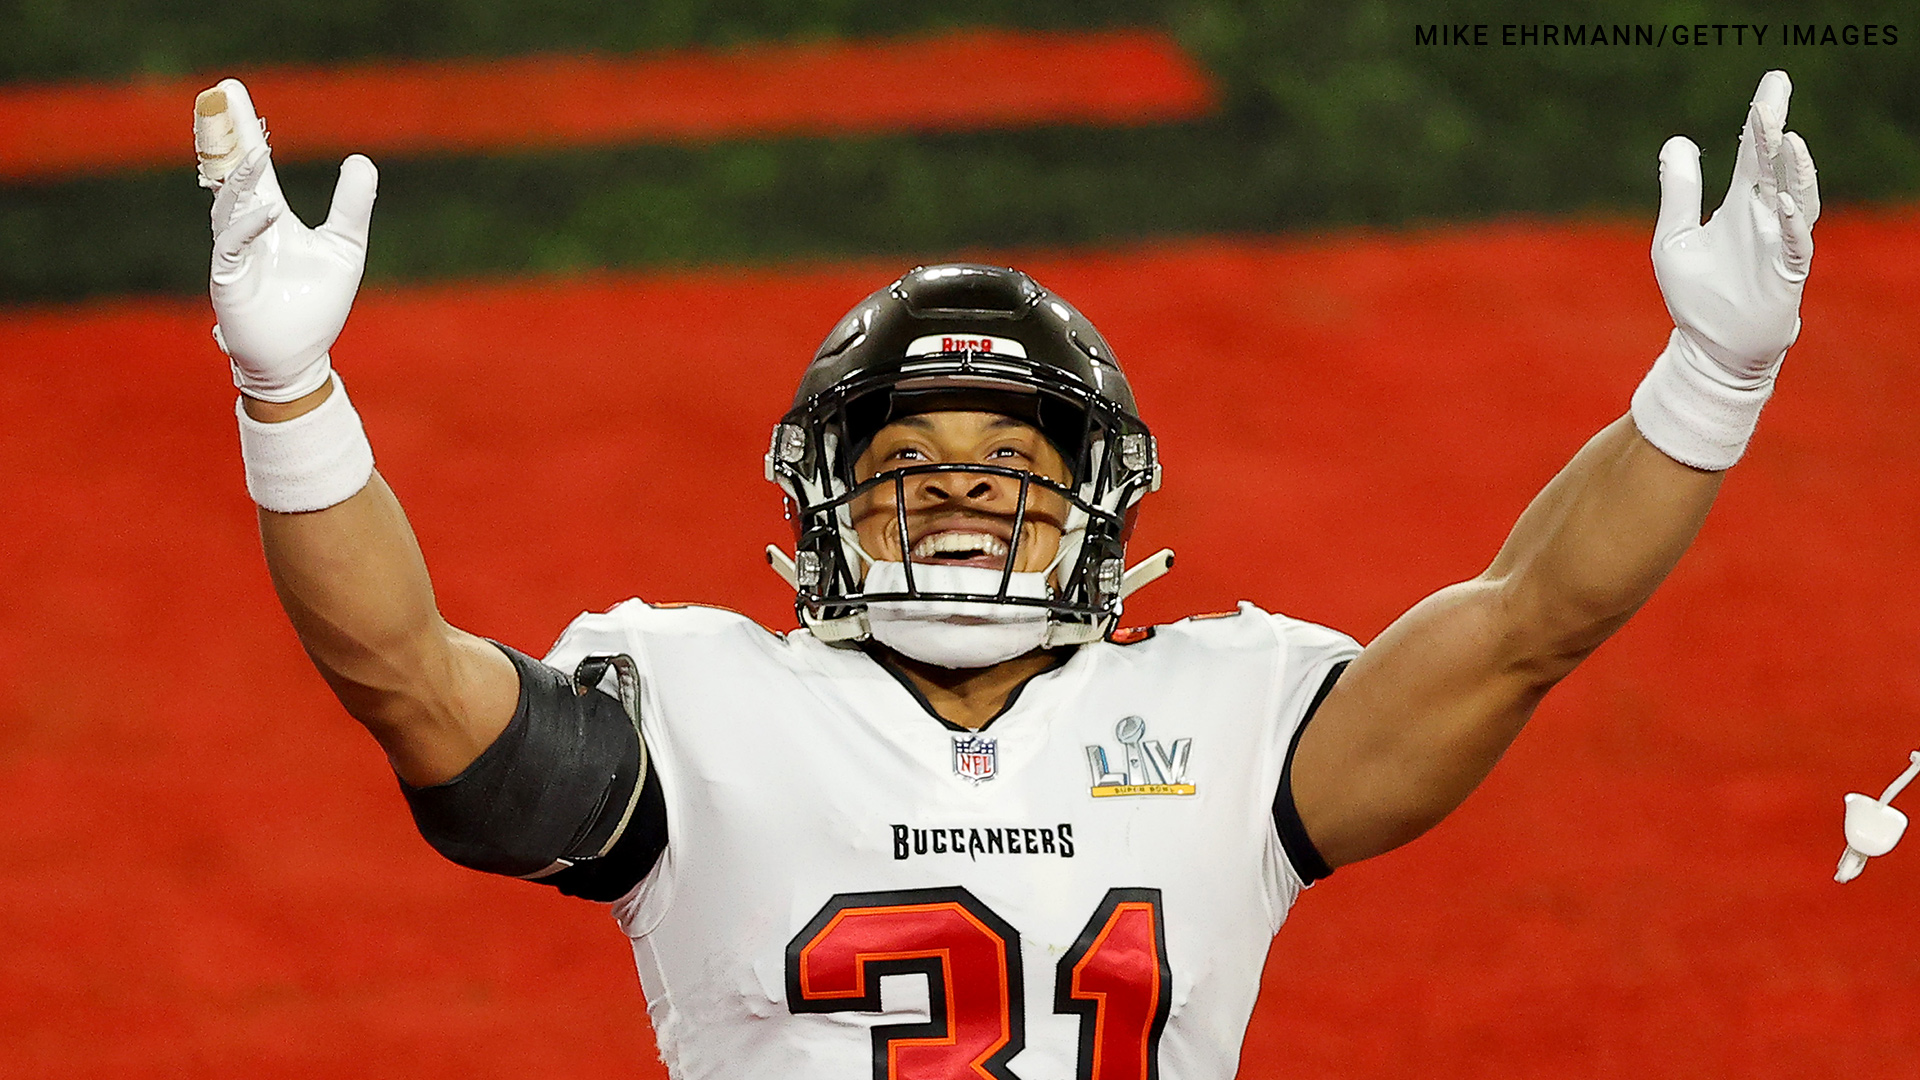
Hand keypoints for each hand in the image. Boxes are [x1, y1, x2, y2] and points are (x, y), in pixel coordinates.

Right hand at [203, 78, 378, 402]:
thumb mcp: (344, 249)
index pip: (254, 164)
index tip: (230, 89)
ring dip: (239, 177)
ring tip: (256, 151)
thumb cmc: (317, 305)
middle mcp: (244, 228)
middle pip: (228, 172)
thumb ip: (352, 206)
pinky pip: (232, 246)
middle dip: (222, 136)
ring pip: (227, 204)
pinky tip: (268, 209)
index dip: (244, 129)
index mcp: (268, 216)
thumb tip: (362, 160)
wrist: (298, 358)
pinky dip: (248, 225)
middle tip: (217, 96)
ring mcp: (233, 253)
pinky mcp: (228, 281)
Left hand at [1652, 69, 1818, 385]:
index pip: (1755, 154)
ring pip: (1796, 200)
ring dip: (1792, 171)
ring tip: (1785, 139)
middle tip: (1776, 89)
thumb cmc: (1698, 295)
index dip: (1762, 119)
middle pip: (1775, 166)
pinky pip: (1796, 246)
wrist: (1714, 348)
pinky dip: (1792, 224)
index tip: (1774, 83)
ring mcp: (1780, 245)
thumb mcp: (1674, 238)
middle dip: (1775, 129)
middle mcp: (1766, 219)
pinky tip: (1784, 202)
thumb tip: (1677, 141)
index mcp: (1741, 206)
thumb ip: (1678, 193)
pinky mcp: (1786, 276)